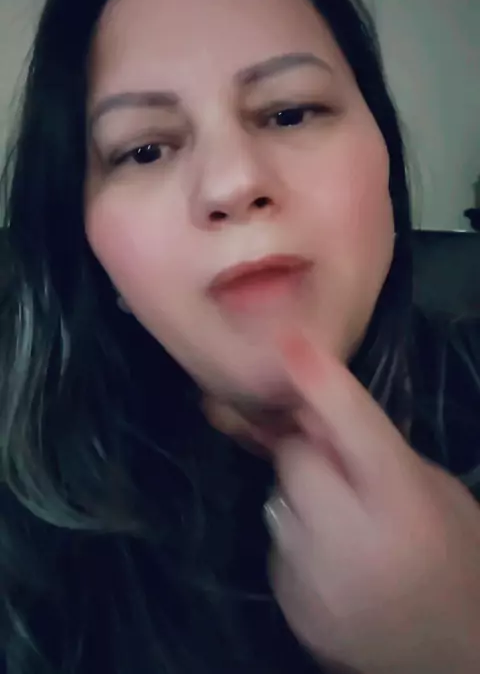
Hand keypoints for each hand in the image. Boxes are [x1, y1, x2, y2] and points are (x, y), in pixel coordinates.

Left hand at [264, 333, 479, 673]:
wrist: (447, 657)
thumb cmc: (455, 559)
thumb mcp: (433, 492)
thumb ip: (379, 451)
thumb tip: (317, 409)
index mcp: (402, 503)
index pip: (356, 428)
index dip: (323, 384)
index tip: (293, 346)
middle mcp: (353, 539)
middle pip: (296, 460)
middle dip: (310, 453)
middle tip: (339, 469)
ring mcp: (315, 578)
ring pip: (279, 501)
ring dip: (301, 497)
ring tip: (341, 521)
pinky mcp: (291, 604)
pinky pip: (277, 544)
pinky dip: (296, 540)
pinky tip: (333, 559)